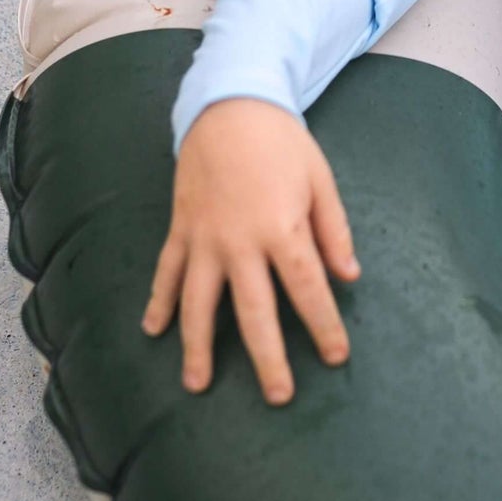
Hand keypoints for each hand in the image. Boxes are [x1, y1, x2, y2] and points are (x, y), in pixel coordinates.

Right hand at [142, 97, 358, 403]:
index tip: (335, 357)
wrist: (229, 104)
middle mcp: (240, 242)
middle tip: (278, 396)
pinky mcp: (180, 229)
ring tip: (197, 385)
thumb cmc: (282, 141)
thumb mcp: (320, 179)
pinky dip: (157, 302)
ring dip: (197, 346)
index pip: (308, 289)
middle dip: (267, 358)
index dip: (324, 326)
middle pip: (254, 311)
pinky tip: (152, 332)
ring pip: (198, 302)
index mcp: (282, 228)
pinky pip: (167, 272)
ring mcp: (204, 238)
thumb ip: (334, 231)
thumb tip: (349, 277)